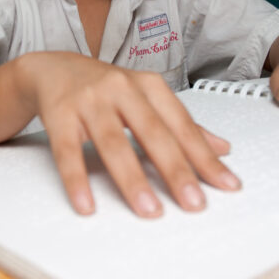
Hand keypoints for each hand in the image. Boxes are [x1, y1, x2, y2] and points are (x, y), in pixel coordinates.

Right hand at [14, 52, 240, 217]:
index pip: (181, 124)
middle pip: (152, 132)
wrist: (54, 69)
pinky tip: (87, 204)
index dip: (204, 155)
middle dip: (175, 169)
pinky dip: (78, 180)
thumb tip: (222, 149)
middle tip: (193, 201)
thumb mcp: (146, 97)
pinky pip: (68, 152)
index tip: (224, 184)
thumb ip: (181, 123)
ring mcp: (89, 101)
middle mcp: (120, 89)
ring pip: (112, 143)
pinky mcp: (59, 115)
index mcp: (148, 85)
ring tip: (149, 209)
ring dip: (132, 180)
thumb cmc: (105, 87)